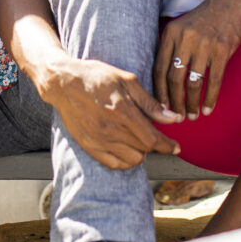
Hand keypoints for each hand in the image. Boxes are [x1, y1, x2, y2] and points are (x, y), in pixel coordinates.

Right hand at [44, 58, 181, 169]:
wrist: (64, 83)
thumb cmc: (97, 76)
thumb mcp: (126, 80)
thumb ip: (150, 102)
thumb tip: (172, 118)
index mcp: (123, 111)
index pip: (152, 139)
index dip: (167, 145)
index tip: (176, 147)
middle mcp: (111, 130)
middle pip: (144, 149)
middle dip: (154, 144)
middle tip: (153, 133)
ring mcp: (99, 141)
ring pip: (131, 160)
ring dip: (140, 152)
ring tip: (137, 137)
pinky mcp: (89, 147)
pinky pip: (114, 164)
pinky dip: (125, 160)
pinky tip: (126, 147)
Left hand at [153, 0, 240, 119]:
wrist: (231, 3)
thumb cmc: (204, 20)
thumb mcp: (182, 27)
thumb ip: (171, 48)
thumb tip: (162, 83)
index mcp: (171, 33)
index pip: (159, 69)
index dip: (159, 92)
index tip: (161, 108)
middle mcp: (185, 38)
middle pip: (174, 79)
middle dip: (174, 102)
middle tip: (177, 117)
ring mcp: (204, 44)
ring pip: (193, 83)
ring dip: (191, 104)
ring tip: (193, 115)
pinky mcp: (222, 50)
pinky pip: (213, 81)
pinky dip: (210, 99)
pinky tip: (208, 109)